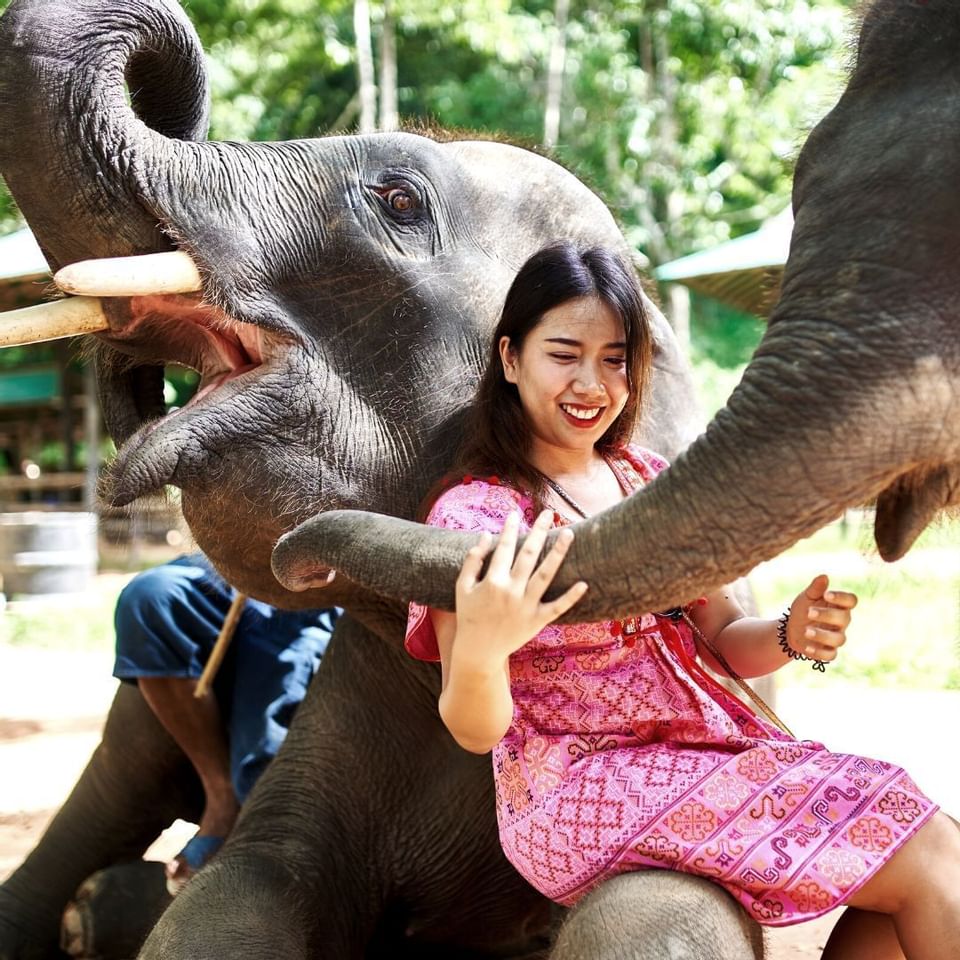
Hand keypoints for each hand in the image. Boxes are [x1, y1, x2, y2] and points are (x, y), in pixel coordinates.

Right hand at [454, 509, 587, 661]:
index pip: (504, 548)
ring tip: (569, 533)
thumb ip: (473, 561)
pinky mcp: (537, 621)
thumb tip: (484, 535)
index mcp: (492, 581)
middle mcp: (511, 591)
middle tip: (548, 512)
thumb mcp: (462, 587)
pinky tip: (584, 583)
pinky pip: (557, 607)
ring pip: (546, 574)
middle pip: (529, 554)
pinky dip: (571, 597)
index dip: (510, 529)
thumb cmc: (469, 615)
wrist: (478, 650)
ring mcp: (526, 606)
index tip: (516, 513)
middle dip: (538, 531)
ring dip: (558, 553)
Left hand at [786, 574, 856, 662]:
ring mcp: (836, 637)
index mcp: (838, 606)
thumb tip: (824, 576)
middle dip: (827, 615)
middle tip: (809, 612)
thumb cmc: (803, 610)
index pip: (851, 601)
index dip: (842, 598)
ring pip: (839, 639)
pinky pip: (830, 655)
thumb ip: (815, 588)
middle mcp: (841, 622)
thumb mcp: (806, 597)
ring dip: (823, 635)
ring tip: (806, 630)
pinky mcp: (828, 651)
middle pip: (845, 619)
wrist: (790, 629)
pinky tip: (807, 647)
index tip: (826, 595)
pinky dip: (819, 652)